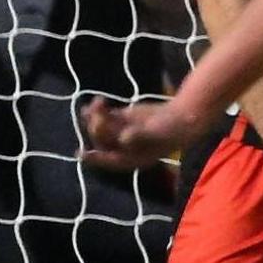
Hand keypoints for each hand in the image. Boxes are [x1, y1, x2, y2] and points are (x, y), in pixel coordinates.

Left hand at [79, 96, 202, 175]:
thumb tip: (123, 138)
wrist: (181, 118)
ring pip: (98, 128)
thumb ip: (139, 136)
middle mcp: (121, 149)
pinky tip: (96, 102)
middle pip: (101, 140)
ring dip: (95, 116)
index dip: (95, 158)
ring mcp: (118, 134)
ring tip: (100, 102)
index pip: (109, 160)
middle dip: (98, 127)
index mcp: (130, 159)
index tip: (81, 153)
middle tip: (101, 111)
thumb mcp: (156, 136)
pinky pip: (103, 117)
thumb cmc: (171, 132)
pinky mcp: (119, 120)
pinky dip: (96, 111)